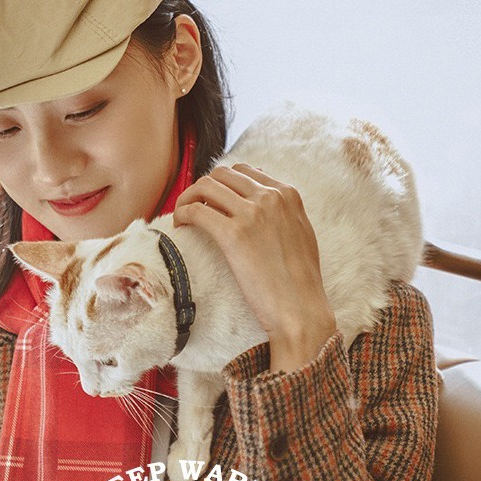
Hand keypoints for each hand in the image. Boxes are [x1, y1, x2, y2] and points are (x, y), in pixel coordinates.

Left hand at [173, 163, 336, 369]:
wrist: (301, 308)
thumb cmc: (301, 279)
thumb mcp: (300, 231)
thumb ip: (283, 209)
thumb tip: (261, 191)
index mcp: (287, 193)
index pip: (244, 171)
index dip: (224, 184)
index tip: (214, 200)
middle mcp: (270, 197)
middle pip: (222, 174)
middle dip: (204, 187)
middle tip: (195, 207)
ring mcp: (252, 213)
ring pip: (206, 186)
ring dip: (188, 197)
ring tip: (183, 215)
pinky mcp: (234, 234)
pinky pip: (196, 211)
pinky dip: (182, 213)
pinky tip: (180, 225)